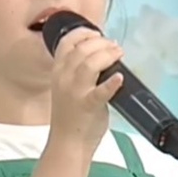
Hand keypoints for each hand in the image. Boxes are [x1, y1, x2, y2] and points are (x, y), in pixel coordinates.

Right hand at [48, 27, 123, 157]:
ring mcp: (74, 92)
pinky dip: (111, 83)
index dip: (83, 33)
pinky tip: (120, 78)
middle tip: (114, 46)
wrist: (67, 143)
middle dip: (101, 43)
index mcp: (57, 72)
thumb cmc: (70, 116)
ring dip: (107, 54)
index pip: (66, 43)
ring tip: (118, 53)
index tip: (97, 33)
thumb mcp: (67, 87)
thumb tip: (102, 54)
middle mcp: (63, 78)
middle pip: (82, 49)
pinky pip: (100, 91)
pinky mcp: (87, 106)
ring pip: (90, 63)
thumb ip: (78, 71)